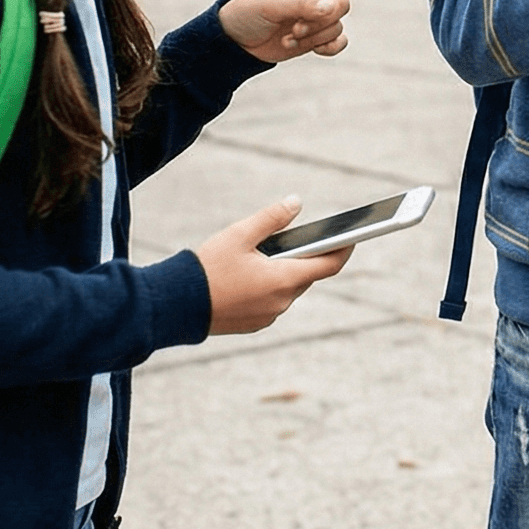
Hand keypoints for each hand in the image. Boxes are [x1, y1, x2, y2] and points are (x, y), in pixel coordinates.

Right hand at [192, 198, 349, 334]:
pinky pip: (271, 302)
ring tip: (264, 255)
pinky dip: (268, 287)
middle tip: (295, 238)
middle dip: (303, 257)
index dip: (344, 249)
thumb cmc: (207, 268)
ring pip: (287, 289)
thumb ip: (272, 218)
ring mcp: (268, 316)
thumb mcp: (240, 234)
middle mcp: (282, 302)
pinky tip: (249, 276)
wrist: (175, 306)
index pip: (328, 265)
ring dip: (283, 273)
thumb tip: (297, 203)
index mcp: (284, 279)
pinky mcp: (254, 324)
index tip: (353, 236)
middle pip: (306, 275)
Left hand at [219, 0, 406, 61]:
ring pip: (338, 26)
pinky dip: (325, 48)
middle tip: (292, 27)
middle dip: (320, 19)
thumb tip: (332, 10)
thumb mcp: (271, 4)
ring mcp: (320, 15)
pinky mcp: (318, 37)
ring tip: (288, 37)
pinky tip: (307, 49)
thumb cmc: (249, 12)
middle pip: (343, 4)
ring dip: (314, 36)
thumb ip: (302, 5)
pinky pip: (338, 43)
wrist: (237, 41)